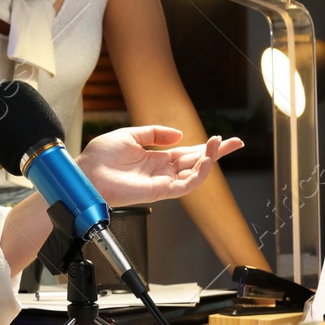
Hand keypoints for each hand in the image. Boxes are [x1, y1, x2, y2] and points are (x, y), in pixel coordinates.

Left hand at [76, 125, 241, 206]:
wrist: (87, 173)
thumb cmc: (100, 157)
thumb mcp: (130, 135)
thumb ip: (154, 132)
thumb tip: (179, 134)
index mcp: (155, 158)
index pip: (187, 152)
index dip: (205, 146)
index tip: (223, 139)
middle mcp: (161, 171)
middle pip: (196, 162)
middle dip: (217, 153)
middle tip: (237, 142)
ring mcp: (162, 182)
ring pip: (195, 173)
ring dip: (210, 160)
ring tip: (220, 145)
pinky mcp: (160, 191)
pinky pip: (186, 185)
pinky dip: (199, 174)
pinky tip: (206, 161)